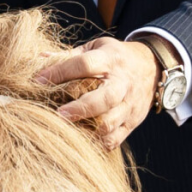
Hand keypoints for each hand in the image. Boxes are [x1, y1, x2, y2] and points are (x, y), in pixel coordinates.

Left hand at [34, 37, 159, 149]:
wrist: (154, 67)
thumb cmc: (116, 57)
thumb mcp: (96, 47)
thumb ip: (68, 55)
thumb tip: (39, 59)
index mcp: (110, 60)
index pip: (85, 65)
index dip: (60, 72)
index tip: (38, 81)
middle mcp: (122, 83)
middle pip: (104, 99)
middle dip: (80, 108)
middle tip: (58, 114)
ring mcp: (129, 105)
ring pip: (109, 123)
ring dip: (86, 129)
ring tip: (65, 131)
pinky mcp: (133, 122)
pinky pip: (115, 138)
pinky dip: (97, 143)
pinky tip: (81, 140)